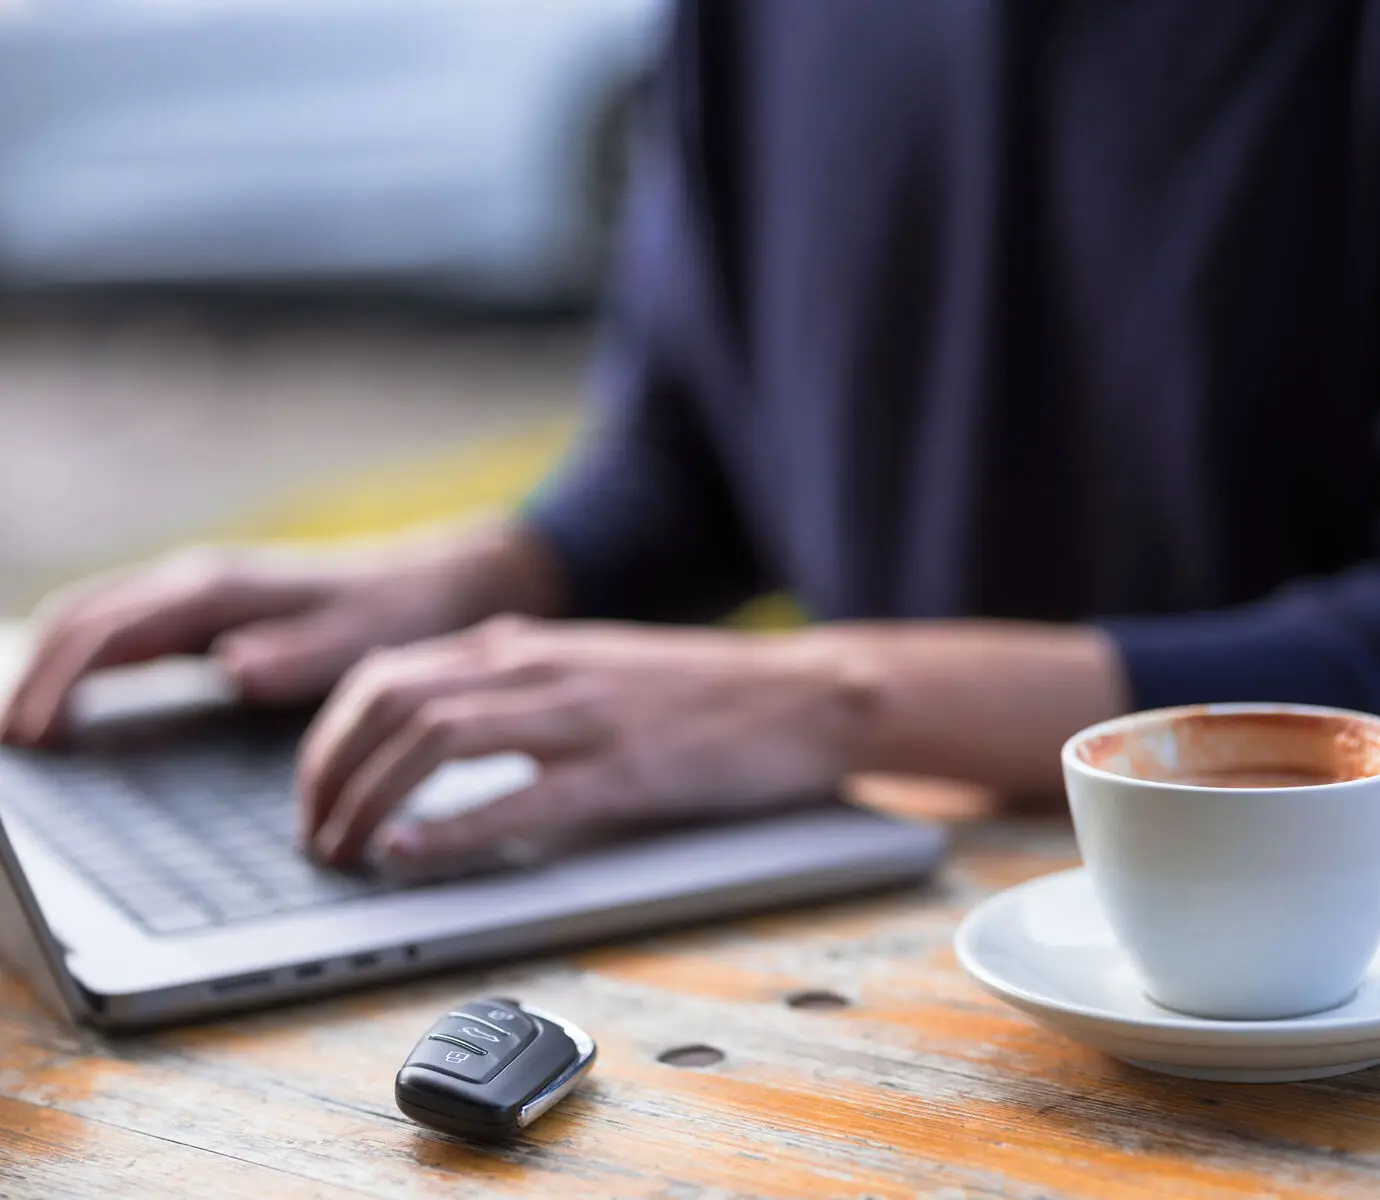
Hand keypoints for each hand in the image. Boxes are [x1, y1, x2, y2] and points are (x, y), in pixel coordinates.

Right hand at [0, 520, 561, 746]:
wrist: (445, 582)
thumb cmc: (400, 615)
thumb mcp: (359, 642)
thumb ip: (297, 654)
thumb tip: (231, 667)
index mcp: (218, 592)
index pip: (106, 633)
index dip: (56, 683)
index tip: (28, 735)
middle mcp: (198, 583)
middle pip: (80, 620)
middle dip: (32, 675)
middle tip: (8, 745)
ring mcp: (202, 593)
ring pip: (95, 621)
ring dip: (49, 666)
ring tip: (23, 732)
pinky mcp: (214, 611)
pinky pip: (125, 631)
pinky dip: (83, 662)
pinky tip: (77, 707)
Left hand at [298, 616, 872, 867]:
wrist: (800, 693)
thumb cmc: (698, 695)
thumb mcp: (589, 670)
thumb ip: (514, 689)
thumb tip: (429, 737)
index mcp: (526, 644)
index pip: (387, 673)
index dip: (329, 739)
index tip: (317, 795)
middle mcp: (540, 665)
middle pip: (389, 699)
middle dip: (328, 772)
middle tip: (313, 836)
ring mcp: (580, 712)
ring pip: (433, 736)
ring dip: (368, 798)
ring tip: (345, 853)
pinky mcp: (624, 767)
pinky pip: (515, 796)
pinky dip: (448, 828)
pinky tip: (411, 855)